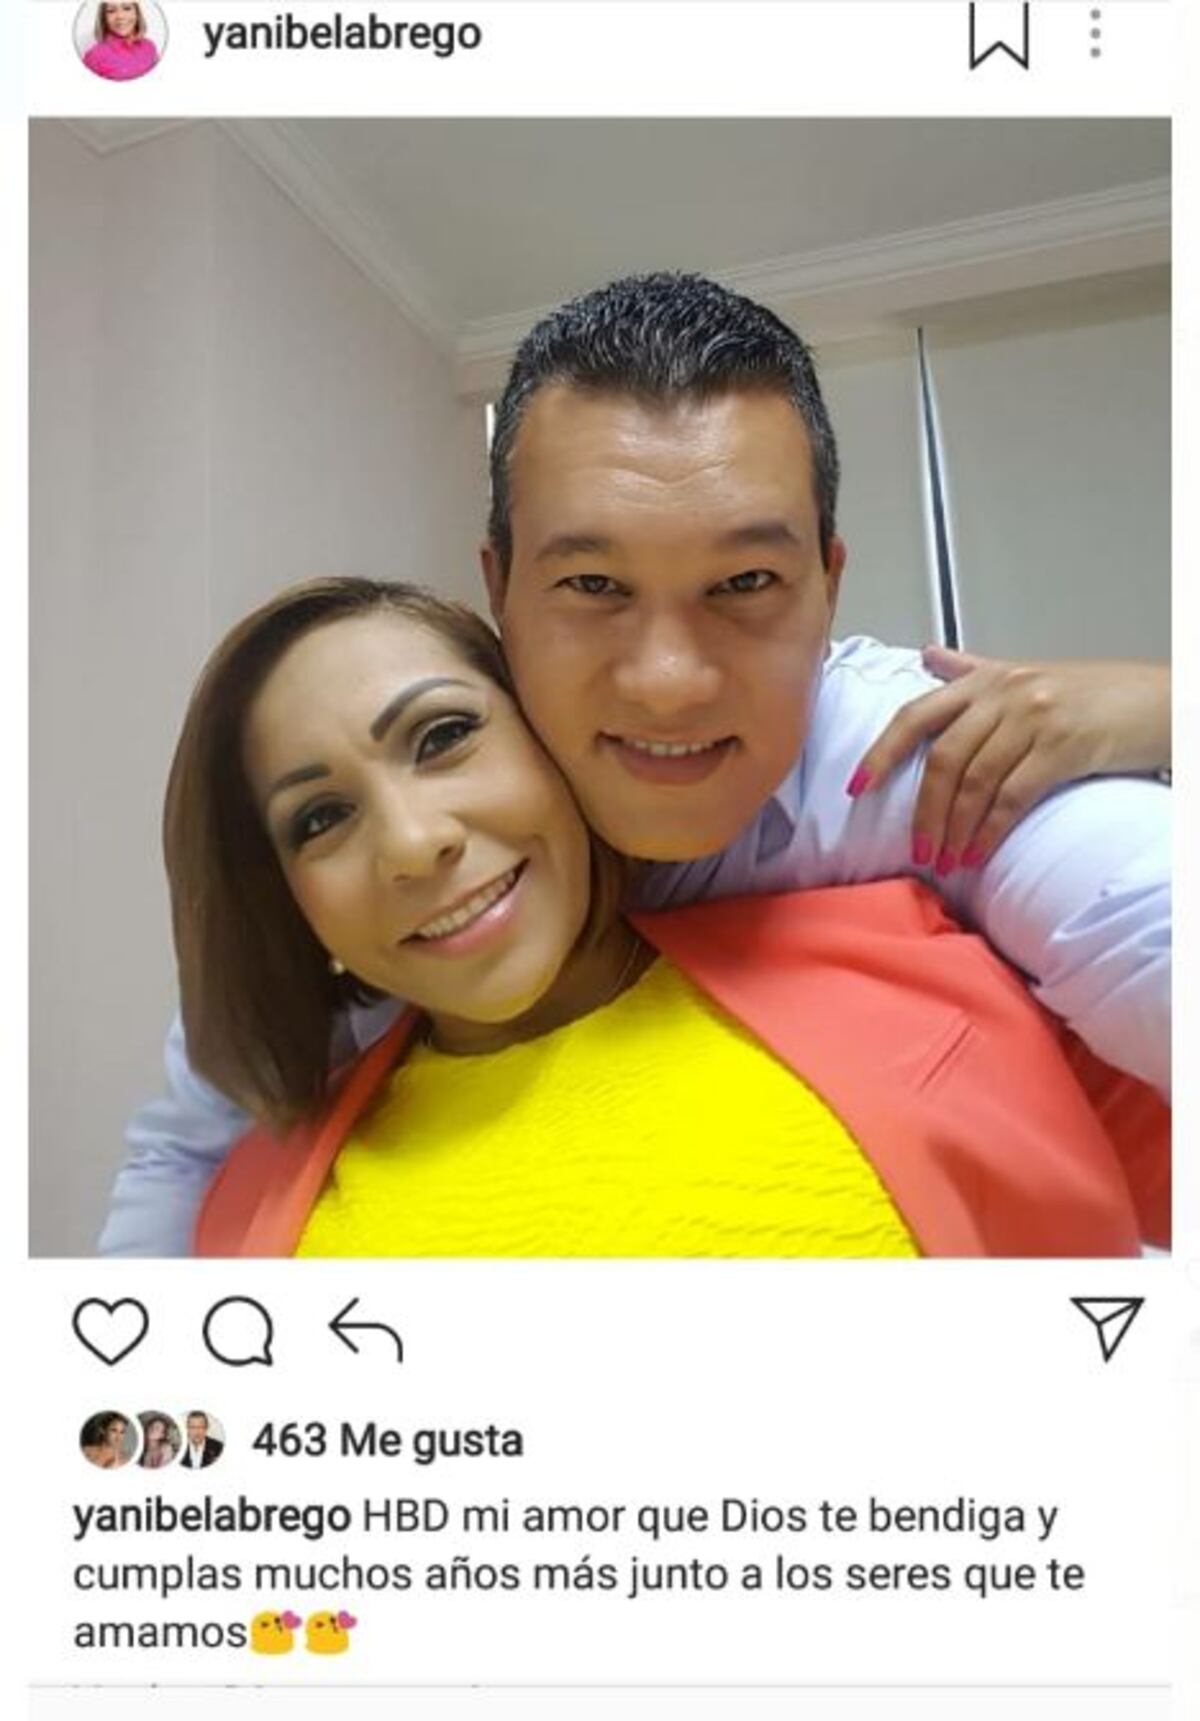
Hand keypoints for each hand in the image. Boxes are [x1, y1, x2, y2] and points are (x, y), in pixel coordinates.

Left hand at [847, 648, 1169, 872]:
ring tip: (947, 860)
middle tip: (918, 850)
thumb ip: (971, 671)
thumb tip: (927, 656)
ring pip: (974, 781)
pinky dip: (989, 830)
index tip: (856, 786)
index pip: (916, 714)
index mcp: (986, 679)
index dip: (881, 752)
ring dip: (955, 828)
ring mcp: (1033, 718)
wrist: (1157, 701)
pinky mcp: (1062, 747)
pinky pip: (1012, 796)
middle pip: (942, 757)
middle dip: (923, 810)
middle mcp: (1004, 694)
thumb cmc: (1090, 694)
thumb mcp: (1025, 674)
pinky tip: (980, 852)